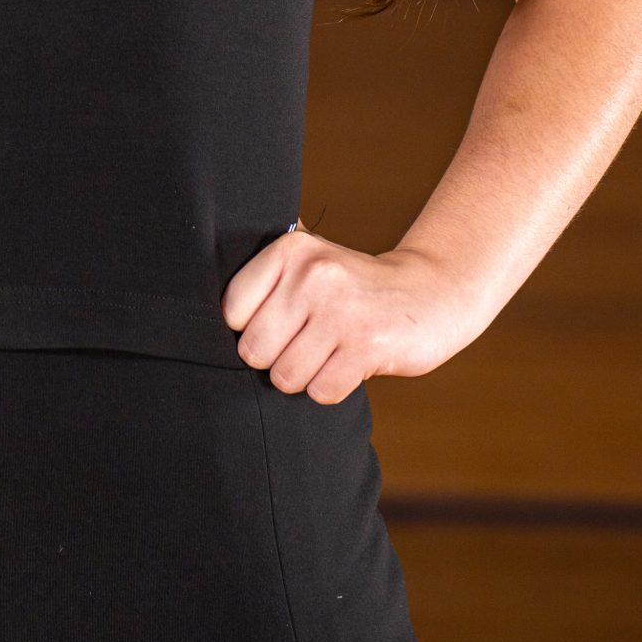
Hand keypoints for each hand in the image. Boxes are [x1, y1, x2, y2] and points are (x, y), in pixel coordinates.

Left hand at [220, 229, 471, 403]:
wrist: (431, 293)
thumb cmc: (356, 287)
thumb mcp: (312, 263)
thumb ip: (268, 281)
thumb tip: (210, 324)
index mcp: (291, 250)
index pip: (231, 311)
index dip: (249, 330)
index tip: (277, 325)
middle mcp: (313, 275)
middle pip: (253, 350)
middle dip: (274, 360)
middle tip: (305, 345)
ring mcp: (341, 310)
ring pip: (285, 376)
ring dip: (305, 377)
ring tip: (329, 353)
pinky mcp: (367, 345)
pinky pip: (320, 391)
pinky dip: (332, 388)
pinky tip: (349, 363)